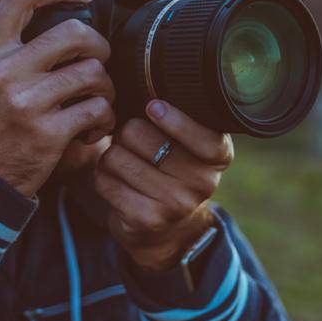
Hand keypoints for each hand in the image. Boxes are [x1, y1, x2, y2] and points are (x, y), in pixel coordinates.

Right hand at [0, 0, 115, 196]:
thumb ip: (4, 47)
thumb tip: (49, 13)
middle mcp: (3, 72)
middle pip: (74, 33)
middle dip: (99, 46)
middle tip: (99, 61)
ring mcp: (26, 103)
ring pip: (93, 73)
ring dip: (106, 87)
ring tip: (98, 100)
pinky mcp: (48, 134)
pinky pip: (97, 110)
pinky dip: (105, 118)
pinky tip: (94, 128)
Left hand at [94, 99, 234, 270]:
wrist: (170, 230)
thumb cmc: (173, 169)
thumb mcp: (189, 145)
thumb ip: (179, 117)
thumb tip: (147, 91)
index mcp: (219, 156)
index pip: (202, 137)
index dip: (174, 119)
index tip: (153, 107)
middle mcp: (203, 183)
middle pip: (142, 136)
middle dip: (127, 132)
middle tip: (132, 140)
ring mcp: (176, 204)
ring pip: (117, 157)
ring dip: (111, 155)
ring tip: (124, 161)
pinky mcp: (146, 219)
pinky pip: (105, 180)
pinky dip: (102, 176)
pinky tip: (115, 180)